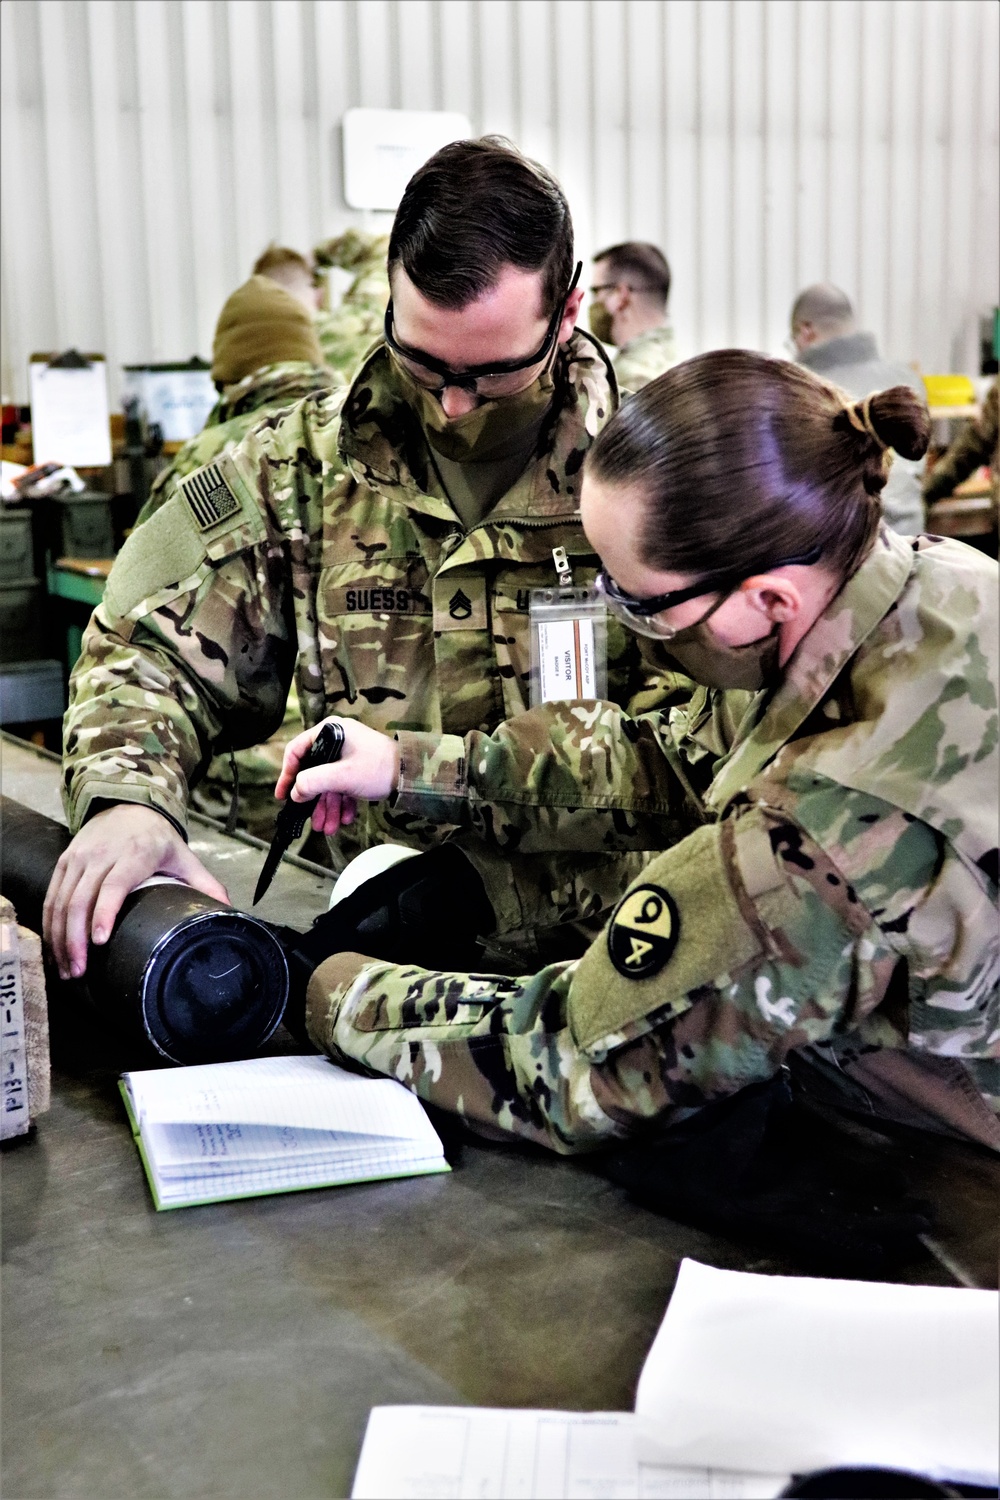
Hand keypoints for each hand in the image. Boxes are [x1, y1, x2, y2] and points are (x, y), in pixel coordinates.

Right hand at [43, 804, 229, 980]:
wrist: (128, 804)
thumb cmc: (157, 838)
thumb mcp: (184, 856)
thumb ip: (205, 884)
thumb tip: (229, 909)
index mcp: (135, 854)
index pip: (113, 885)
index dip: (104, 913)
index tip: (98, 941)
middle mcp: (102, 855)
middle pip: (81, 899)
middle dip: (75, 939)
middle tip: (79, 971)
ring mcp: (79, 858)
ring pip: (61, 901)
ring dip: (60, 938)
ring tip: (67, 969)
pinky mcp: (64, 862)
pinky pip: (52, 896)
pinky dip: (49, 925)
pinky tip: (55, 950)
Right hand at [275, 718, 400, 836]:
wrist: (411, 775)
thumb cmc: (377, 768)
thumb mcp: (340, 776)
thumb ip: (312, 783)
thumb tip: (294, 792)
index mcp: (330, 731)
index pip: (297, 751)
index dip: (288, 775)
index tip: (283, 795)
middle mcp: (337, 740)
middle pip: (314, 772)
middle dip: (314, 800)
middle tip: (311, 820)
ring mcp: (348, 755)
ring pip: (329, 783)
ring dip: (328, 807)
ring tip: (329, 828)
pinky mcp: (359, 768)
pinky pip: (343, 786)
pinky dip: (342, 803)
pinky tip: (344, 820)